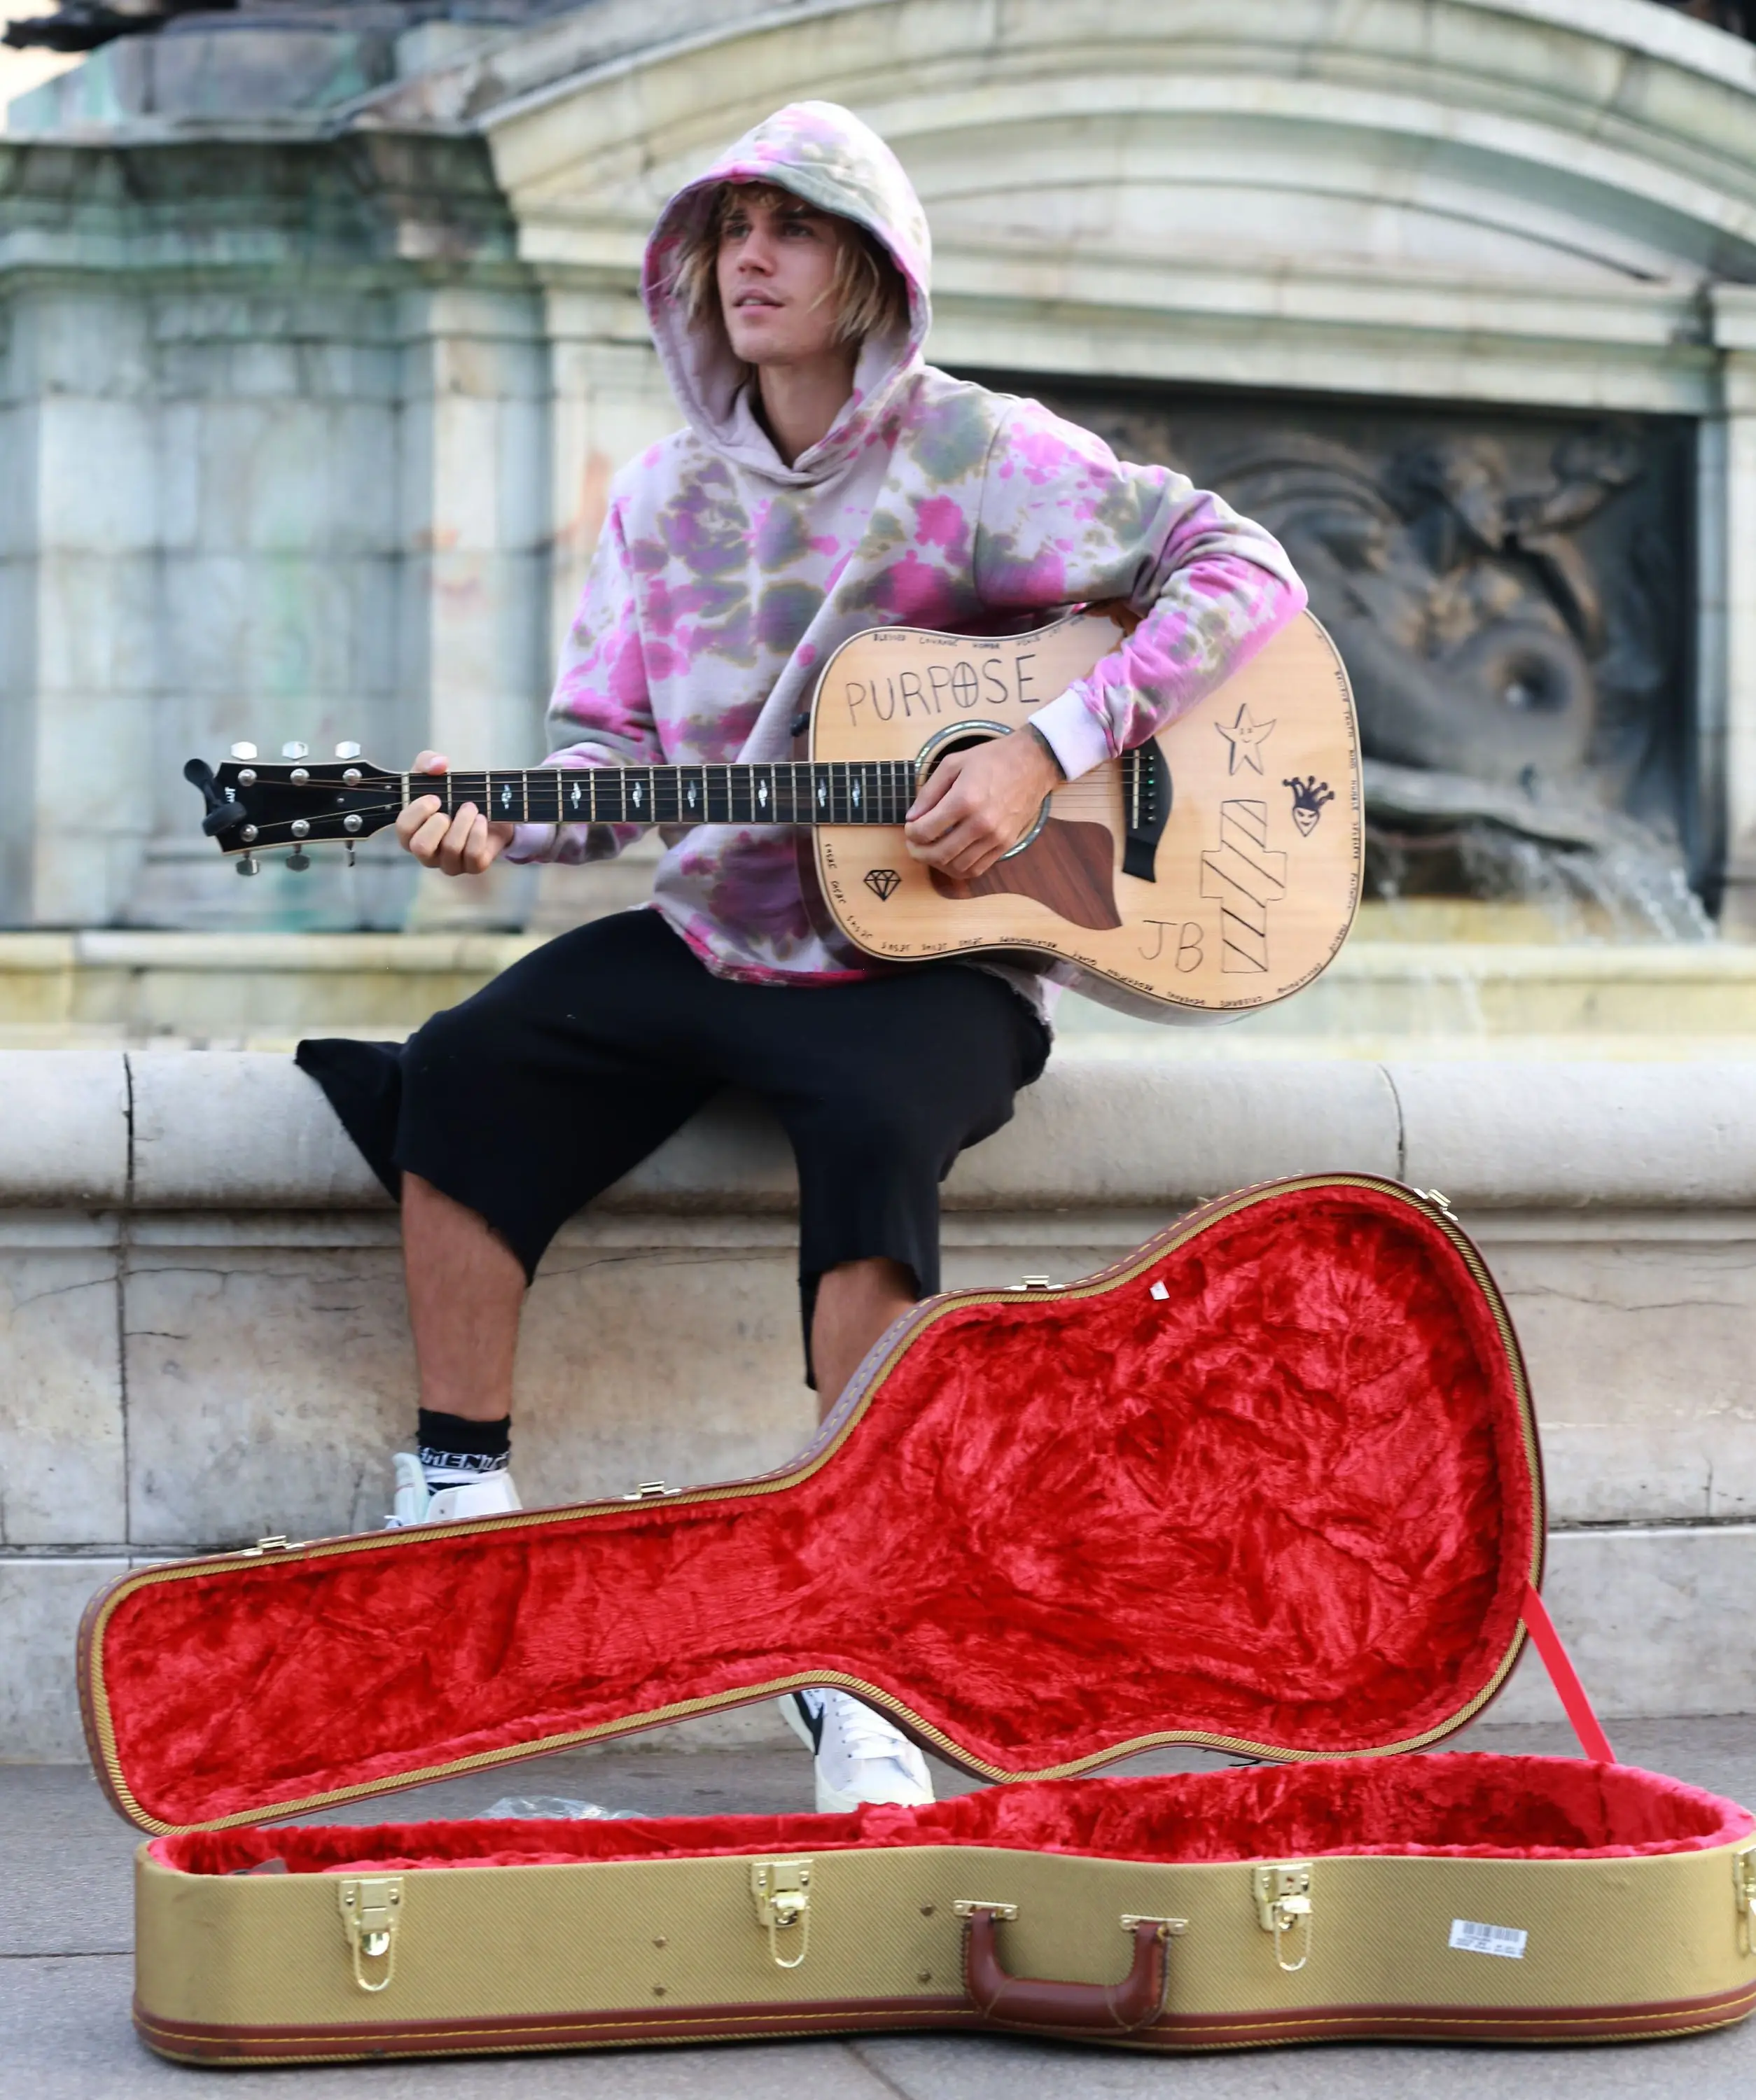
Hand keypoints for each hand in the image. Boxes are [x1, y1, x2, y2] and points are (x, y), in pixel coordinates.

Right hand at [394, 751, 515, 876]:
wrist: (489, 809)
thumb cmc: (453, 795)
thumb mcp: (436, 774)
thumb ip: (428, 762)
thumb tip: (438, 765)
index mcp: (412, 832)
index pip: (403, 830)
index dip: (418, 812)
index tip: (435, 798)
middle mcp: (427, 853)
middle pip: (421, 848)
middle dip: (439, 823)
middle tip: (452, 807)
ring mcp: (449, 863)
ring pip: (450, 849)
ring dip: (463, 822)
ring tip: (471, 807)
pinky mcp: (472, 866)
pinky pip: (473, 856)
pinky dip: (478, 833)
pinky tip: (481, 820)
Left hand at [904, 729, 1061, 879]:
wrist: (1033, 763)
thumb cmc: (992, 759)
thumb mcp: (953, 763)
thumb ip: (929, 792)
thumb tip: (911, 818)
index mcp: (965, 799)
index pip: (926, 831)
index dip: (911, 833)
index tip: (910, 827)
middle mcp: (981, 823)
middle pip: (939, 854)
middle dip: (919, 853)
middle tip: (914, 845)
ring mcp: (996, 837)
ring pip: (957, 867)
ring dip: (938, 863)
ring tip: (931, 851)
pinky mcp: (1006, 844)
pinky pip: (978, 869)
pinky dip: (959, 868)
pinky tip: (951, 857)